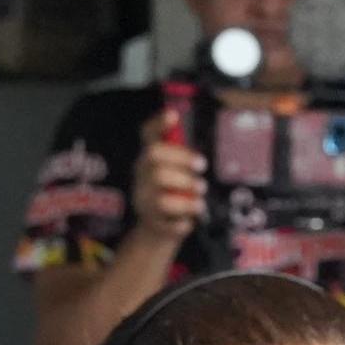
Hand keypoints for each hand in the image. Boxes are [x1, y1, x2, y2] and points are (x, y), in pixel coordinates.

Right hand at [131, 112, 207, 242]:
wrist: (157, 229)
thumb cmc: (174, 192)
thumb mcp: (177, 170)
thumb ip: (184, 153)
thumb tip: (199, 128)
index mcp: (150, 158)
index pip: (148, 135)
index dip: (158, 124)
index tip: (173, 115)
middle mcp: (142, 175)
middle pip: (154, 159)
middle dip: (181, 160)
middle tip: (202, 167)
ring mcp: (143, 198)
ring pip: (161, 194)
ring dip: (186, 195)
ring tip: (200, 197)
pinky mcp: (151, 221)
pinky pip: (167, 220)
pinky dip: (183, 220)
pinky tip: (190, 219)